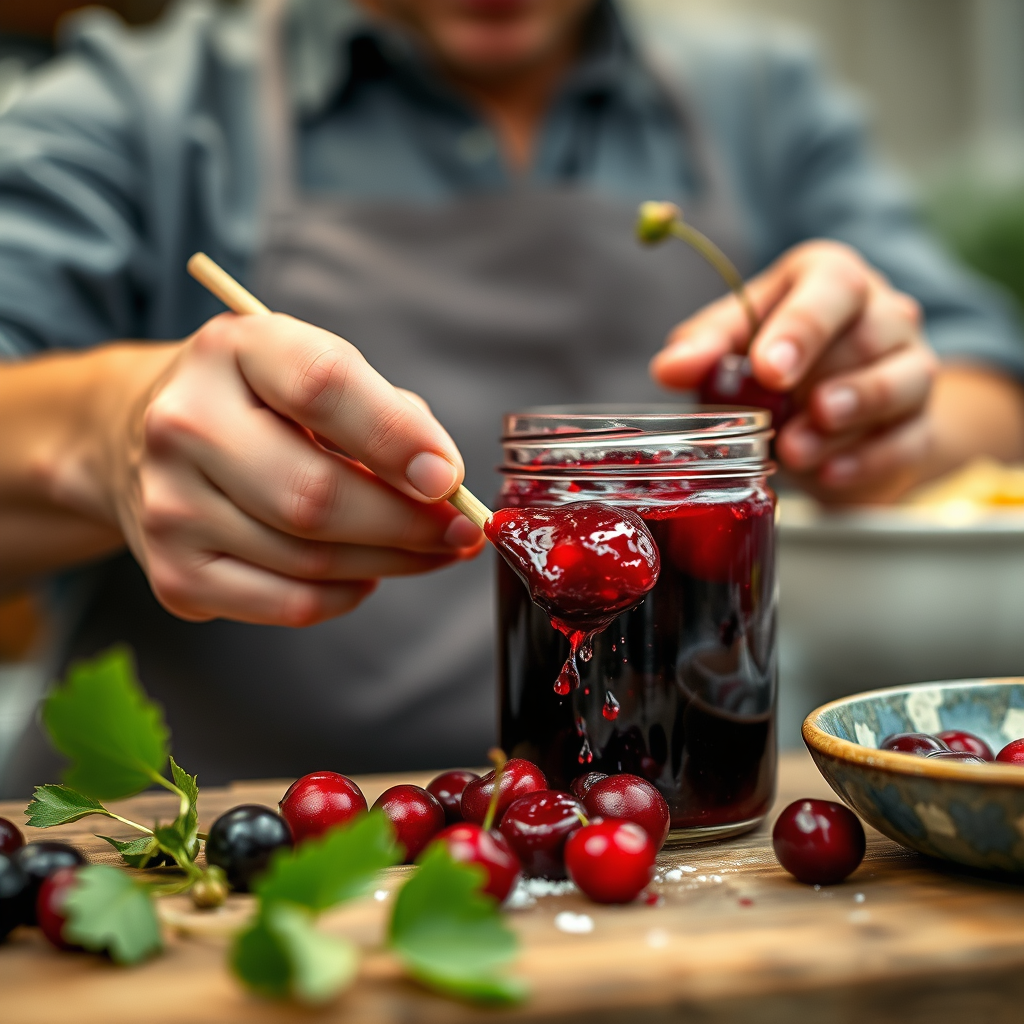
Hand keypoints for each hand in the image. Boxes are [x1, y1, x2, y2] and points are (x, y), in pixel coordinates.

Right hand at [103, 313, 482, 625]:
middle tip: (460, 532)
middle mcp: (185, 425)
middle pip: (314, 496)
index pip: (321, 387)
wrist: (147, 434)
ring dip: (390, 563)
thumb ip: (386, 414)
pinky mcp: (174, 573)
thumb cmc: (261, 403)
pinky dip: (345, 595)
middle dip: (407, 525)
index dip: (395, 438)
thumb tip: (442, 484)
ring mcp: (169, 506)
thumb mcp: (315, 370)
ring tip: (428, 549)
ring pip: (309, 560)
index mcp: (233, 351)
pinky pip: (287, 605)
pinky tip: (365, 573)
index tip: (449, 478)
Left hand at [650, 241, 939, 501]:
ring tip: (797, 450)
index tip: (768, 371)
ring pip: (901, 383)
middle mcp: (883, 312)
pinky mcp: (918, 423)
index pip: (832, 286)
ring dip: (848, 420)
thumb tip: (669, 368)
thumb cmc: (774, 356)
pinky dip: (867, 461)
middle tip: (787, 418)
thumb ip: (705, 348)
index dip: (801, 329)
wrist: (827, 405)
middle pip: (872, 334)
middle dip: (826, 380)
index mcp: (832, 277)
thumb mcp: (733, 342)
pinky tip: (828, 474)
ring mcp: (911, 366)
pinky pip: (907, 440)